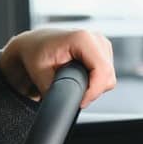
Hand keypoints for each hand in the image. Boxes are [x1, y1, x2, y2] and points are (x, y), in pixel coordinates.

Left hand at [0, 28, 116, 108]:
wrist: (33, 45)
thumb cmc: (35, 54)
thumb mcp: (40, 75)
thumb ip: (56, 90)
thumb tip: (66, 105)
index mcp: (82, 39)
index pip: (102, 72)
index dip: (93, 92)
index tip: (80, 102)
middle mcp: (95, 38)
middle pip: (108, 77)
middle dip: (92, 92)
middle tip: (73, 96)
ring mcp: (101, 43)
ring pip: (109, 77)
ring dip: (94, 87)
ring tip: (73, 83)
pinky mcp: (103, 50)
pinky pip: (106, 74)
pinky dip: (95, 82)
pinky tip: (79, 78)